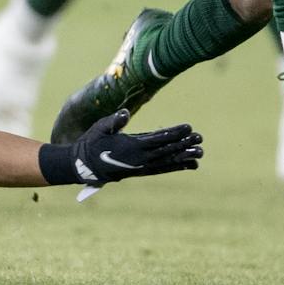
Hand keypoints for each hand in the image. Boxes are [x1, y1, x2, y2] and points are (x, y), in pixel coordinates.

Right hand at [68, 109, 202, 184]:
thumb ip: (113, 121)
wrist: (83, 165)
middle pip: (166, 151)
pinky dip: (176, 166)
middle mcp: (139, 159)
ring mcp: (140, 167)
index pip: (157, 140)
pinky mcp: (140, 171)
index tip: (188, 128)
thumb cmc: (91, 142)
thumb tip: (125, 113)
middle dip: (184, 145)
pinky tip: (189, 165)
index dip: (174, 134)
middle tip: (200, 140)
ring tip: (200, 154)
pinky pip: (161, 169)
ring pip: (166, 162)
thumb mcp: (99, 128)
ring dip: (184, 157)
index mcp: (131, 147)